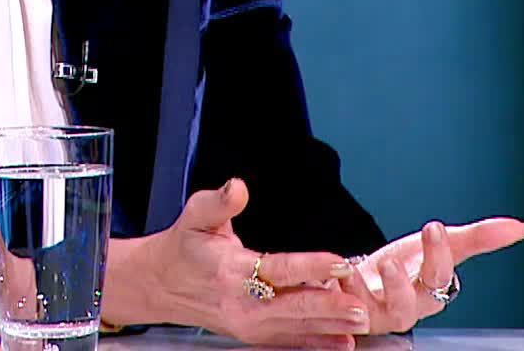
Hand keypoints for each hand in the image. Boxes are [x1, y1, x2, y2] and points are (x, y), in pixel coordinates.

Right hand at [103, 178, 371, 348]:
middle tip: (362, 306)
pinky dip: (316, 343)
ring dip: (330, 326)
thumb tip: (237, 187)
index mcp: (230, 271)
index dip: (310, 266)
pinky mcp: (253, 336)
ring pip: (296, 328)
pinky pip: (290, 342)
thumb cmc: (184, 247)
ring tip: (361, 322)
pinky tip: (342, 343)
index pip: (277, 269)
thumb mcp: (195, 216)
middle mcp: (241, 304)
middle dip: (329, 307)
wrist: (161, 285)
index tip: (340, 263)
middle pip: (293, 306)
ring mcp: (248, 325)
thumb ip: (218, 202)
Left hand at [336, 217, 523, 334]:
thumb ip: (479, 237)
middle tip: (392, 261)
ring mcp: (372, 313)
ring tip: (358, 268)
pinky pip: (338, 310)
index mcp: (427, 290)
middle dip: (400, 287)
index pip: (438, 278)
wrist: (364, 279)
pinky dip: (337, 290)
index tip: (434, 227)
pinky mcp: (344, 312)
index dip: (438, 256)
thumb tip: (523, 227)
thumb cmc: (406, 265)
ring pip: (370, 315)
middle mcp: (401, 308)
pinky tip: (337, 272)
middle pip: (407, 309)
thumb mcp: (439, 245)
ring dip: (366, 292)